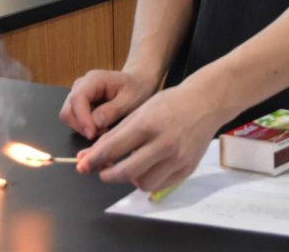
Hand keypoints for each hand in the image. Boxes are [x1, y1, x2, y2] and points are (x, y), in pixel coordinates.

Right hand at [60, 69, 157, 140]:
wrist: (138, 83)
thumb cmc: (136, 88)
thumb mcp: (130, 100)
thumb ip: (112, 111)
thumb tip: (95, 123)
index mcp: (94, 79)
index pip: (77, 99)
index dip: (82, 119)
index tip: (92, 133)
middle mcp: (81, 85)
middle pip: (68, 110)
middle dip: (82, 126)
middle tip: (102, 133)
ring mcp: (79, 94)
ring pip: (69, 116)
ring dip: (83, 128)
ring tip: (104, 130)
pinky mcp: (80, 103)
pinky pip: (75, 119)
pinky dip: (85, 127)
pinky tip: (101, 127)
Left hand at [75, 81, 225, 193]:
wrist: (205, 102)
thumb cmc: (170, 103)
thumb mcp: (140, 111)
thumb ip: (116, 134)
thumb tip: (91, 154)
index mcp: (148, 124)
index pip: (113, 148)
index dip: (93, 159)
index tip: (82, 165)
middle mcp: (164, 143)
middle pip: (126, 172)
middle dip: (107, 174)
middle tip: (102, 171)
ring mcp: (178, 158)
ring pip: (143, 183)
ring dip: (130, 179)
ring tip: (129, 167)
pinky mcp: (187, 169)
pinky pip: (160, 185)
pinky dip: (148, 180)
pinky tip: (146, 168)